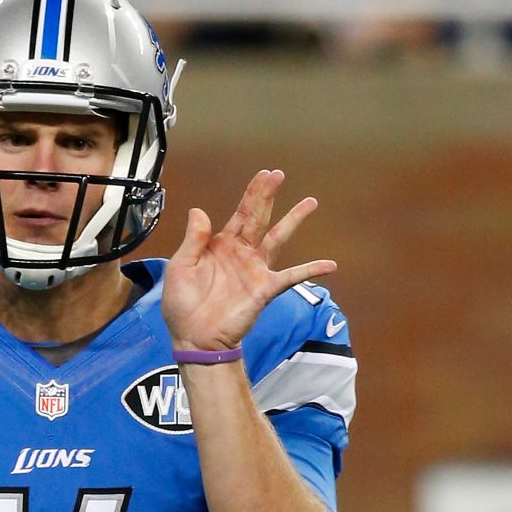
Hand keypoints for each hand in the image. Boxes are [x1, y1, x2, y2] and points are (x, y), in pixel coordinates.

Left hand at [162, 169, 334, 350]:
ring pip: (278, 239)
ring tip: (310, 202)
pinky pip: (291, 276)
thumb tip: (198, 211)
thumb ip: (193, 239)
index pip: (239, 213)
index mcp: (220, 245)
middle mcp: (241, 253)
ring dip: (293, 220)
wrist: (194, 337)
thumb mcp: (181, 267)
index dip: (252, 194)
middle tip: (279, 174)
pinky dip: (310, 269)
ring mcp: (255, 270)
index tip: (264, 175)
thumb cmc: (183, 305)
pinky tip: (330, 264)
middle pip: (259, 218)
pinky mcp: (264, 289)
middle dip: (268, 196)